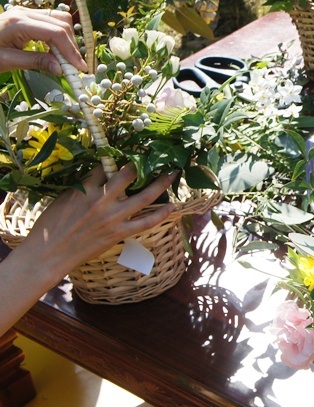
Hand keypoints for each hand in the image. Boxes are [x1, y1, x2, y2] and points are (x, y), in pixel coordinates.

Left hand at [0, 6, 86, 74]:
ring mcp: (24, 11)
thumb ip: (36, 62)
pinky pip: (50, 21)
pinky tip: (56, 50)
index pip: (56, 32)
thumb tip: (62, 69)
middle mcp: (23, 12)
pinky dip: (58, 35)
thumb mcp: (7, 61)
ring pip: (58, 19)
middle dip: (71, 45)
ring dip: (67, 39)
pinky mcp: (25, 15)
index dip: (71, 51)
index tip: (79, 69)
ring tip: (66, 59)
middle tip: (74, 67)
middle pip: (61, 23)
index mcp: (18, 22)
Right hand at [21, 166, 175, 281]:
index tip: (130, 152)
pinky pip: (146, 222)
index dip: (117, 158)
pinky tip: (172, 206)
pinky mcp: (119, 233)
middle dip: (143, 164)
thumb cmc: (50, 227)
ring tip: (172, 174)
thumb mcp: (63, 198)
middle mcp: (101, 200)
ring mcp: (112, 217)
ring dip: (161, 184)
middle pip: (128, 175)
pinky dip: (161, 214)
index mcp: (84, 188)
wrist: (48, 254)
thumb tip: (101, 176)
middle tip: (156, 156)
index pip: (105, 166)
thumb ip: (84, 187)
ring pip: (144, 197)